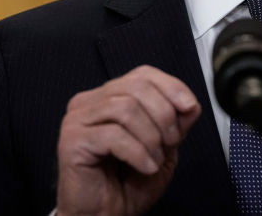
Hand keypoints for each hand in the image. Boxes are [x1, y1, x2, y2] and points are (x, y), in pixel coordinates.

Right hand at [55, 65, 200, 215]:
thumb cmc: (125, 186)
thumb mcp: (162, 149)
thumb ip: (175, 124)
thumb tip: (190, 104)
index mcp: (108, 97)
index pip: (142, 74)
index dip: (170, 87)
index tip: (189, 107)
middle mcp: (89, 102)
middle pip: (136, 87)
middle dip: (163, 115)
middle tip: (171, 142)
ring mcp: (77, 119)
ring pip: (125, 109)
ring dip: (150, 136)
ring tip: (155, 158)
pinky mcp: (72, 141)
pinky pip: (113, 135)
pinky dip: (137, 152)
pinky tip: (145, 166)